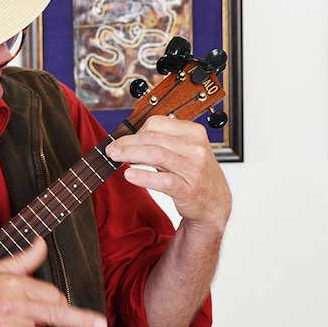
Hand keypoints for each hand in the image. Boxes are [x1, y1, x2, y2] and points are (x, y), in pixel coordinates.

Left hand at [104, 115, 230, 228]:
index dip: (135, 131)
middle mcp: (196, 148)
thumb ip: (163, 142)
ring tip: (115, 158)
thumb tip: (129, 138)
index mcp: (194, 133)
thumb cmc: (196, 174)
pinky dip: (143, 177)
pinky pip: (163, 181)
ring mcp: (193, 169)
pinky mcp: (188, 190)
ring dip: (130, 154)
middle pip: (153, 139)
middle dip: (127, 143)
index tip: (122, 139)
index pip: (157, 123)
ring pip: (156, 155)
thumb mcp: (185, 151)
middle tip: (112, 149)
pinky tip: (129, 175)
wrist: (215, 203)